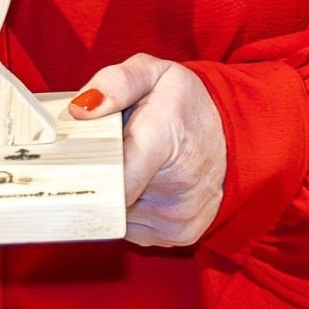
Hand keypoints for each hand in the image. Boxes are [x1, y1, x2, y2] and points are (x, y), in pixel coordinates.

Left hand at [72, 55, 226, 248]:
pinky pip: (132, 228)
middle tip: (110, 155)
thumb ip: (114, 83)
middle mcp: (175, 186)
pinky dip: (132, 209)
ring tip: (137, 167)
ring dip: (117, 195)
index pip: (107, 178)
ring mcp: (179, 216)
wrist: (237, 132)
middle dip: (99, 179)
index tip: (72, 163)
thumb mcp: (154, 73)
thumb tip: (79, 110)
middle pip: (106, 198)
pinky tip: (147, 186)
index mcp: (161, 139)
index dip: (81, 174)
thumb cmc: (186, 104)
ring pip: (116, 216)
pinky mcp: (181, 235)